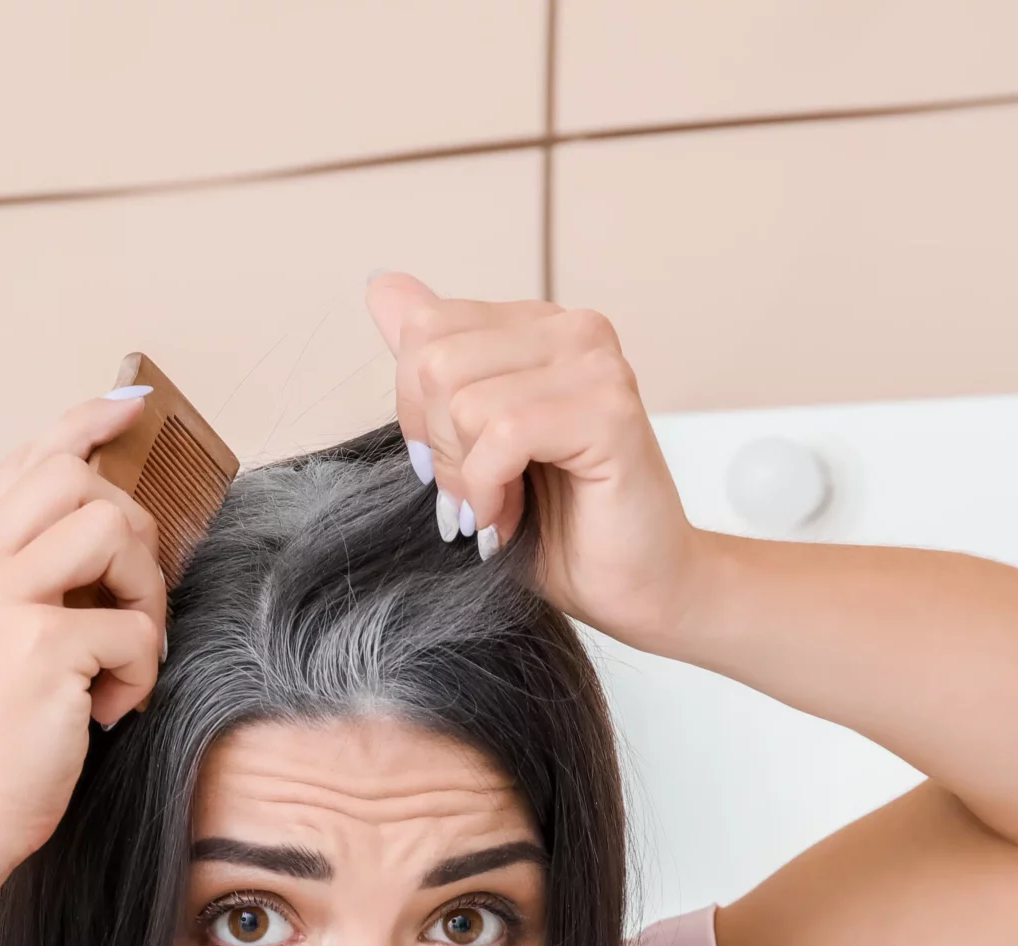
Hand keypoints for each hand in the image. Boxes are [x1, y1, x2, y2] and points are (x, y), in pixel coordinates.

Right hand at [0, 392, 165, 876]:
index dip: (88, 422)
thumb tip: (109, 540)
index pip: (28, 460)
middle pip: (75, 475)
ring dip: (145, 592)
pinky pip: (134, 628)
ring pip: (112, 529)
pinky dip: (140, 672)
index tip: (132, 406)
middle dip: (131, 525)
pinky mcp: (39, 648)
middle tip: (133, 595)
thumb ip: (21, 583)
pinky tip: (108, 709)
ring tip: (125, 654)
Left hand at [366, 271, 708, 644]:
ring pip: (463, 398)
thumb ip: (430, 366)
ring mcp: (596, 364)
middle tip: (473, 495)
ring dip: (465, 476)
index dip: (415, 411)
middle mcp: (571, 329)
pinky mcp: (610, 411)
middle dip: (438, 446)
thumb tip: (382, 285)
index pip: (423, 326)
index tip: (452, 466)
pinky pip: (502, 434)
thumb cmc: (554, 526)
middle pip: (434, 359)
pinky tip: (508, 517)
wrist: (635, 587)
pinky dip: (488, 489)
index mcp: (534, 326)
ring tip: (500, 507)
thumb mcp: (465, 442)